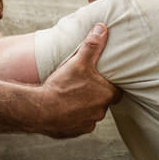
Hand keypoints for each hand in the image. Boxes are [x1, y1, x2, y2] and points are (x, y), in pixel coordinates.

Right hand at [38, 23, 120, 137]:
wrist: (40, 109)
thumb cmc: (62, 86)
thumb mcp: (78, 62)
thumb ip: (92, 45)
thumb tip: (102, 28)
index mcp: (106, 95)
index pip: (118, 91)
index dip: (110, 85)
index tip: (102, 81)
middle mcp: (101, 111)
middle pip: (103, 103)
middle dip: (95, 96)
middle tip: (83, 87)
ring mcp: (88, 123)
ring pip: (91, 114)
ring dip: (84, 108)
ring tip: (71, 98)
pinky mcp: (75, 132)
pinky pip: (79, 124)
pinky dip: (73, 118)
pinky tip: (64, 110)